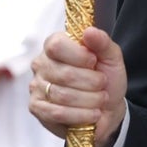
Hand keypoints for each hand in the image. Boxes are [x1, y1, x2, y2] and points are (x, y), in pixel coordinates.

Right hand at [29, 26, 128, 146]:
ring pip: (63, 95)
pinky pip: (57, 113)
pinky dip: (81, 115)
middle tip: (102, 84)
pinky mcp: (37, 108)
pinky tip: (93, 113)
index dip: (79, 55)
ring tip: (100, 99)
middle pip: (64, 74)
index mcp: (55, 45)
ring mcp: (36, 86)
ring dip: (90, 100)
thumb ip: (102, 42)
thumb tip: (89, 31)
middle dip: (92, 82)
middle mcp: (41, 64)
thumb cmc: (105, 79)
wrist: (107, 108)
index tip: (94, 62)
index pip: (57, 45)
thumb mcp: (111, 58)